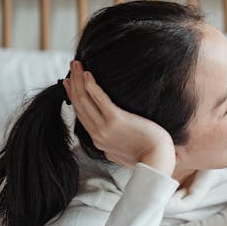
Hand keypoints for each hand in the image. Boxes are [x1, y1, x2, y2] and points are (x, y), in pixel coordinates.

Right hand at [64, 60, 176, 175]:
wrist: (157, 161)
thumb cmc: (146, 156)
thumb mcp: (121, 153)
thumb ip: (111, 145)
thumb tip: (110, 141)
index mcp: (98, 141)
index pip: (81, 114)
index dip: (73, 96)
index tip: (69, 83)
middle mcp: (97, 134)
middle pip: (79, 104)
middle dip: (74, 83)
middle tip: (73, 66)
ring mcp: (105, 128)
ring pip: (85, 100)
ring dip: (80, 80)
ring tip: (77, 64)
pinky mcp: (116, 121)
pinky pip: (100, 100)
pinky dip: (92, 86)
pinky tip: (89, 75)